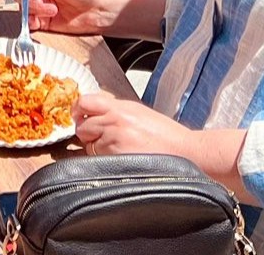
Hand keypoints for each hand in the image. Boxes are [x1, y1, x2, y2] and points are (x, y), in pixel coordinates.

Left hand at [74, 91, 197, 157]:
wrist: (185, 151)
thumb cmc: (165, 134)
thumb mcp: (138, 112)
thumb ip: (114, 110)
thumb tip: (92, 113)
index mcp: (120, 107)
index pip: (85, 102)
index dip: (78, 110)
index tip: (78, 115)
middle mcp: (115, 122)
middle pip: (82, 127)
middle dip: (88, 134)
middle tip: (102, 137)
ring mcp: (115, 141)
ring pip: (90, 147)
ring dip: (98, 149)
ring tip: (120, 150)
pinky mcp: (117, 159)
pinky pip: (99, 161)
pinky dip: (106, 161)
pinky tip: (122, 159)